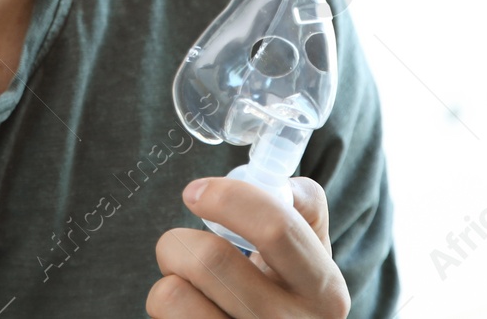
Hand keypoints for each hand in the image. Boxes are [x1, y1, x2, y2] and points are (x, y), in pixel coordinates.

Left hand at [147, 175, 350, 318]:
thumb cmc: (291, 289)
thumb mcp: (313, 251)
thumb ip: (302, 204)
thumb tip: (278, 181)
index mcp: (323, 290)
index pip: (276, 230)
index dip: (228, 199)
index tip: (197, 192)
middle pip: (209, 259)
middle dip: (180, 239)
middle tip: (183, 244)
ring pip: (172, 294)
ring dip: (168, 275)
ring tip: (187, 280)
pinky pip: (163, 314)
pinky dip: (163, 302)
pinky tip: (187, 305)